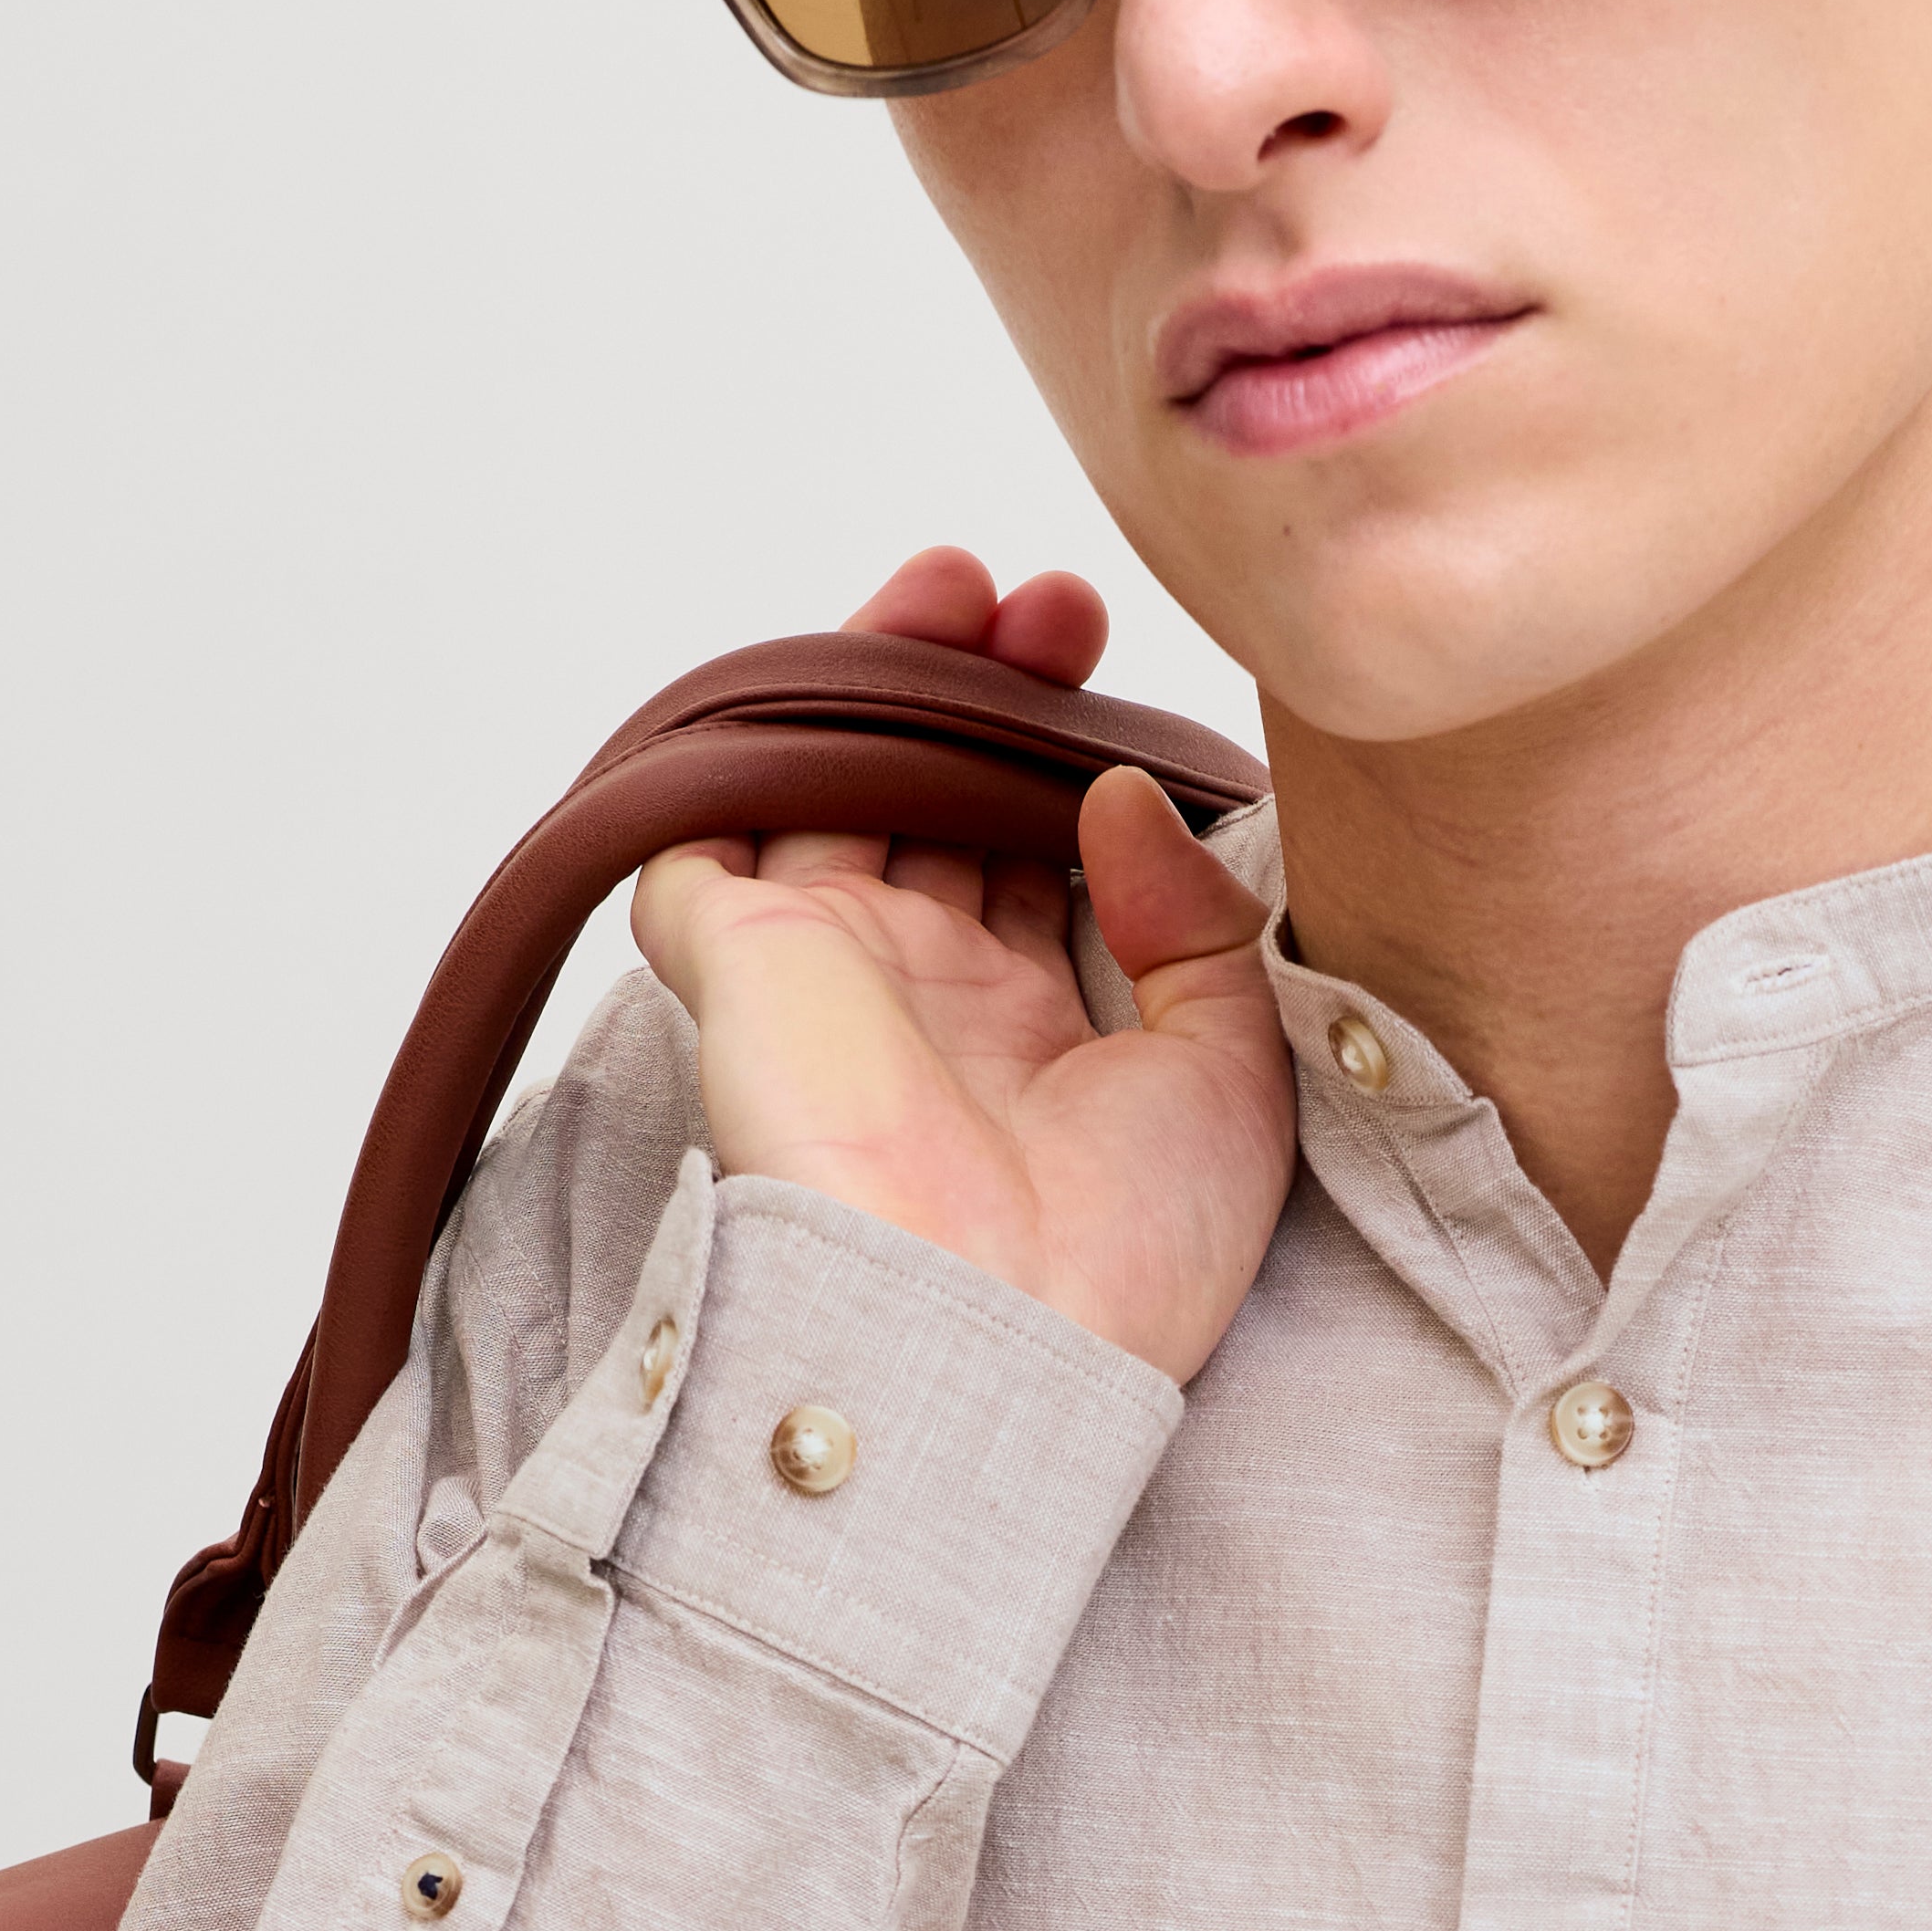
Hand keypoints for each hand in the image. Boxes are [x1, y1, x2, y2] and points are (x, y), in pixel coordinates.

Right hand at [628, 547, 1293, 1390]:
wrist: (998, 1344)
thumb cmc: (1126, 1259)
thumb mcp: (1235, 1075)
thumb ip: (1201, 926)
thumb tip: (1124, 798)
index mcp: (1022, 1026)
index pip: (1022, 849)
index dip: (1060, 753)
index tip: (1117, 675)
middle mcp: (916, 992)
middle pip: (925, 796)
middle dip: (980, 687)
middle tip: (1052, 605)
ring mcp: (820, 974)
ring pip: (821, 783)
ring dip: (877, 677)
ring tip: (962, 585)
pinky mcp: (736, 965)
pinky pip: (696, 828)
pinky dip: (736, 745)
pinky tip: (825, 668)